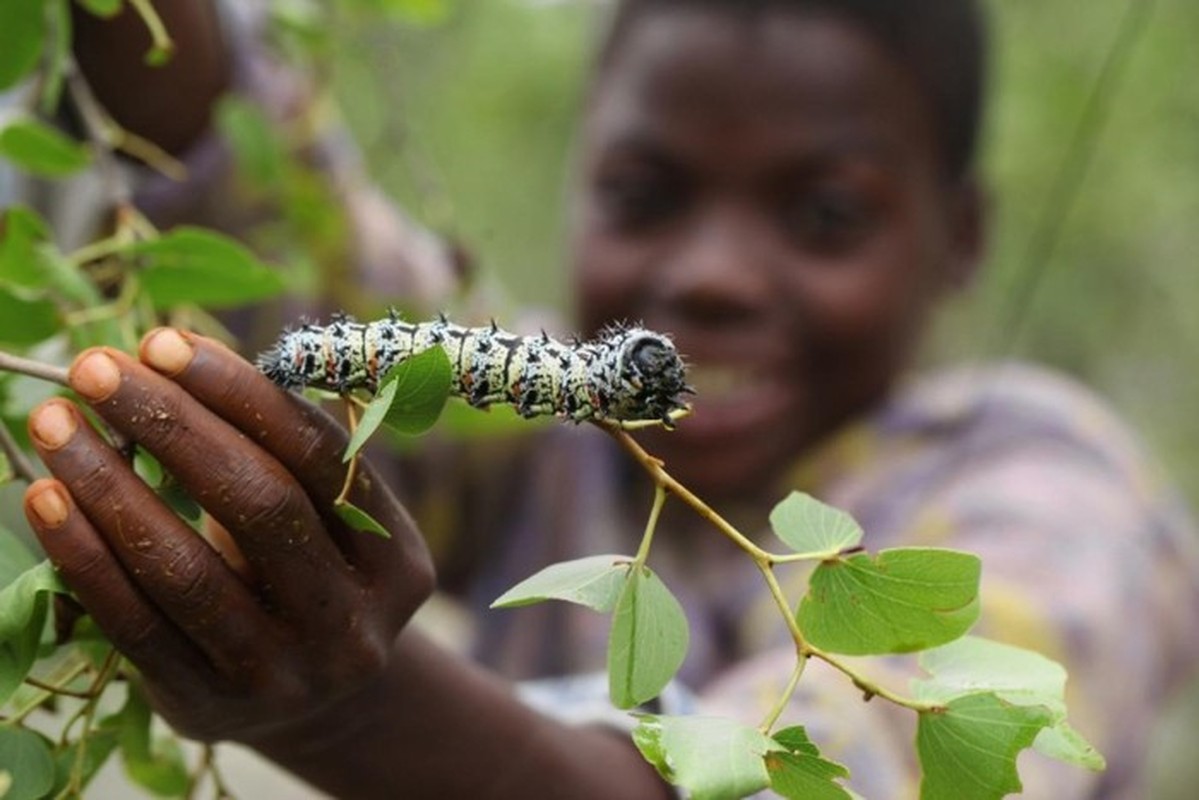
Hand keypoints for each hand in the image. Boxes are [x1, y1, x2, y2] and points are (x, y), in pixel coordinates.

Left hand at [22, 329, 433, 743]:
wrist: (313, 702)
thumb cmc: (308, 574)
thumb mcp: (325, 519)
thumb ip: (276, 447)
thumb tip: (172, 357)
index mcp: (396, 559)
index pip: (321, 458)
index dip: (242, 394)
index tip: (165, 343)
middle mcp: (352, 622)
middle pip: (261, 507)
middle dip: (173, 425)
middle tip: (98, 368)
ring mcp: (284, 674)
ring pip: (188, 571)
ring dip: (111, 485)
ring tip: (56, 423)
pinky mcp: (211, 708)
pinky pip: (136, 626)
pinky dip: (85, 557)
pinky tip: (48, 498)